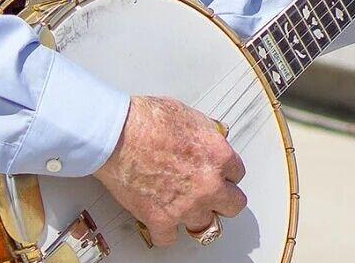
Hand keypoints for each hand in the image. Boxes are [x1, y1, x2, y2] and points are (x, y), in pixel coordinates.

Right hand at [94, 96, 246, 245]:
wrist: (116, 135)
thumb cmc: (146, 120)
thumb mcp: (189, 115)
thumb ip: (205, 133)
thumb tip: (209, 136)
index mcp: (218, 156)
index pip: (238, 174)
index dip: (226, 173)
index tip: (219, 175)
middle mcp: (208, 184)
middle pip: (233, 205)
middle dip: (223, 200)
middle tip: (213, 197)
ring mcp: (186, 205)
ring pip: (206, 226)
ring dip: (197, 218)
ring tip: (188, 211)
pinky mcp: (159, 219)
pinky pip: (169, 239)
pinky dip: (165, 233)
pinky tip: (162, 224)